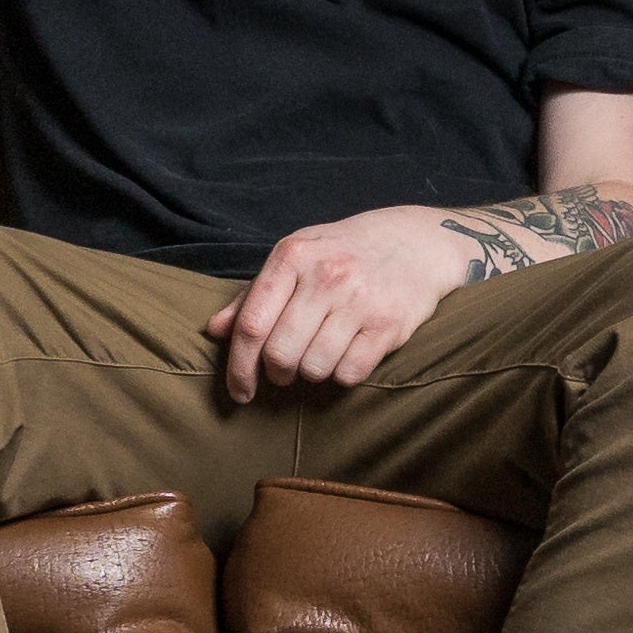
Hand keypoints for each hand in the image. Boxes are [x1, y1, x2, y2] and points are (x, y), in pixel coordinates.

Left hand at [203, 202, 473, 402]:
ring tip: (320, 355)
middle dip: (277, 373)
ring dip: (311, 373)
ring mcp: (360, 300)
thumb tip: (214, 330)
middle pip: (280, 353)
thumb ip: (254, 294)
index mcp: (293, 256)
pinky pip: (350, 373)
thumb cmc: (345, 252)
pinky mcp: (389, 325)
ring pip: (314, 368)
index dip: (238, 367)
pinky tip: (347, 355)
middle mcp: (326, 276)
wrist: (418, 241)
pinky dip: (343, 374)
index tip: (239, 391)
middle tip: (285, 371)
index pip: (251, 325)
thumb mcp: (298, 257)